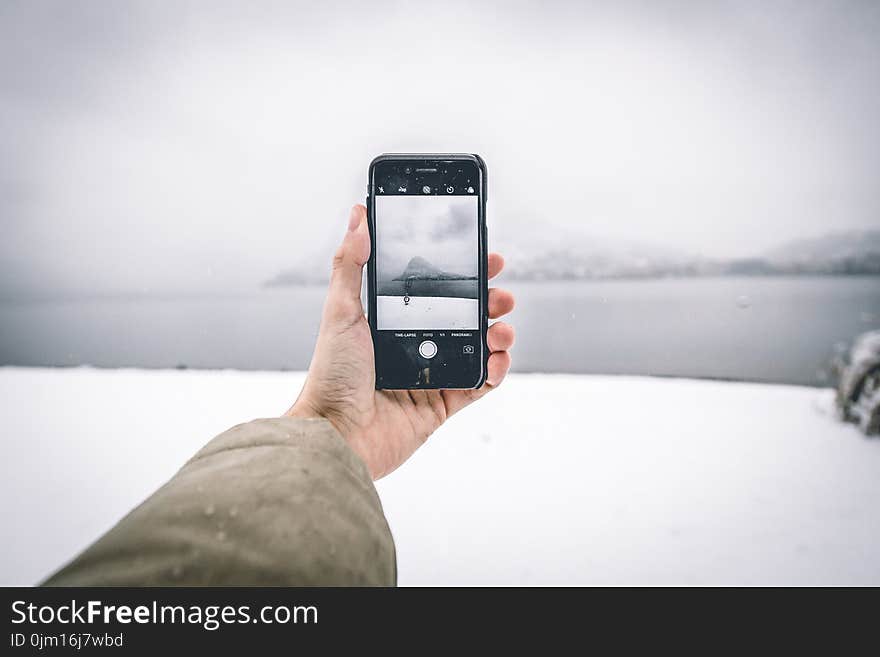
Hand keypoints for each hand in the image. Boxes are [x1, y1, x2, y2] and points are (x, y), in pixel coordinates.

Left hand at [286, 204, 514, 478]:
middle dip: (489, 301)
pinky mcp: (443, 404)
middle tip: (500, 293)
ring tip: (500, 329)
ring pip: (478, 347)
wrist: (337, 435)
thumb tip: (358, 216)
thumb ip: (350, 262)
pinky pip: (480, 384)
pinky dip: (496, 371)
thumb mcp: (340, 310)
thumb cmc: (332, 374)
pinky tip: (497, 359)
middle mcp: (415, 345)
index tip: (484, 257)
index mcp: (393, 321)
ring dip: (498, 333)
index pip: (436, 289)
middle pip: (465, 316)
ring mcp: (431, 374)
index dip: (463, 273)